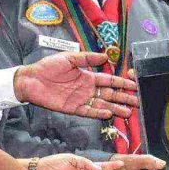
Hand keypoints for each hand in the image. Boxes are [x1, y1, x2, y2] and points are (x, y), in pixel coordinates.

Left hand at [16, 51, 138, 119]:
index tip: (134, 85)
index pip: (109, 80)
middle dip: (124, 98)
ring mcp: (81, 99)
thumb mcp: (69, 58)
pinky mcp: (73, 109)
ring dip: (115, 108)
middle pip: (110, 94)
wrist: (31, 80)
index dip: (122, 83)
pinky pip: (89, 111)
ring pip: (103, 104)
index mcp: (88, 76)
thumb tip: (105, 56)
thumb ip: (87, 58)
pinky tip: (109, 113)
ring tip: (128, 112)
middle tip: (137, 102)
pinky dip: (99, 112)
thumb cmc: (48, 67)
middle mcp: (87, 89)